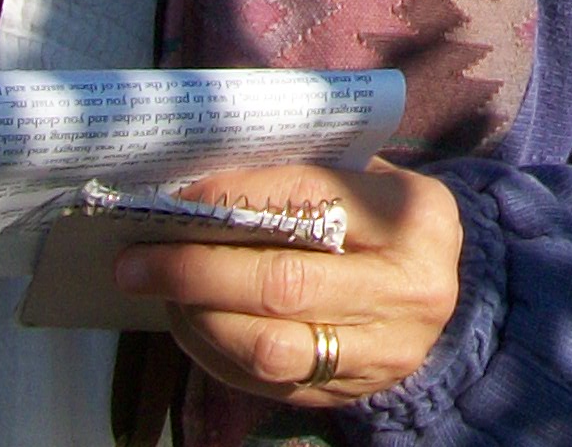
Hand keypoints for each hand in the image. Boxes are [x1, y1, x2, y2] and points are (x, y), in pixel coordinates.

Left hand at [115, 158, 462, 406]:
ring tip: (160, 293)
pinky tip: (190, 323)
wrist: (435, 290)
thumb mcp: (369, 180)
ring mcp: (382, 352)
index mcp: (416, 216)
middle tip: (136, 261)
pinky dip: (215, 353)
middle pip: (283, 285)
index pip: (314, 198)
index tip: (181, 197)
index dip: (240, 197)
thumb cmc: (385, 219)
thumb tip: (200, 183)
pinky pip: (266, 384)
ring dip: (199, 320)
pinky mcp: (350, 394)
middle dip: (197, 272)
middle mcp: (409, 290)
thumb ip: (305, 179)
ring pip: (270, 347)